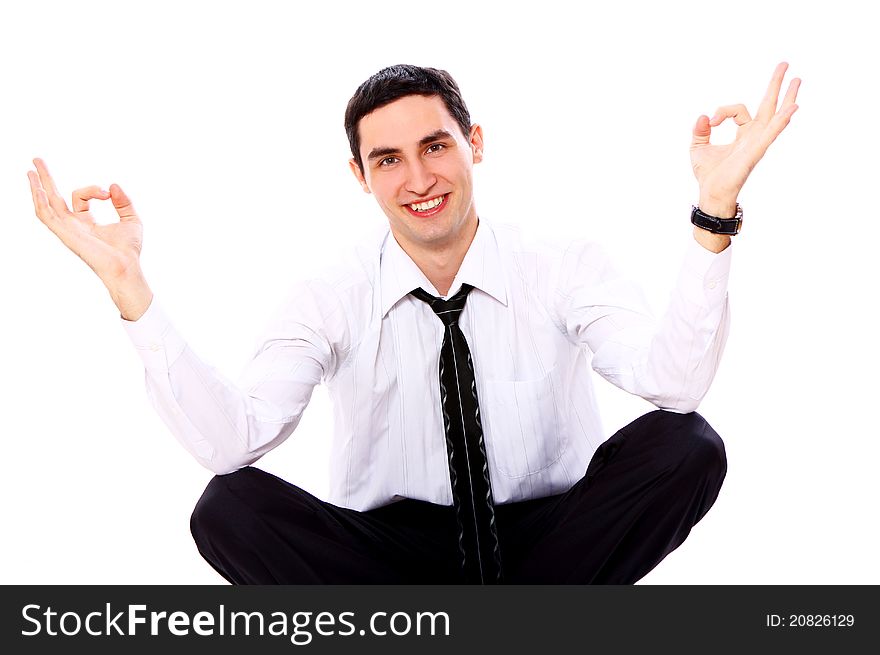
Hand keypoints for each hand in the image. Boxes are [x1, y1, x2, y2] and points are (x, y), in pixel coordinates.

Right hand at [28, 158, 143, 282]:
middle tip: (36, 160)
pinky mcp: (66, 234)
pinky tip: (38, 189)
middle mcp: (73, 225)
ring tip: (30, 170)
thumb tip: (113, 185)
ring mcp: (67, 230)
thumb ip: (123, 201)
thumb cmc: (128, 250)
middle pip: (53, 198)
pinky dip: (41, 202)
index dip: (93, 189)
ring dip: (37, 187)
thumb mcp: (131, 219)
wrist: (126, 266)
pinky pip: (48, 217)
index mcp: (86, 222)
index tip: (108, 193)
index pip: (80, 196)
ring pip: (46, 205)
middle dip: (45, 179)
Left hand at [690, 62, 800, 214]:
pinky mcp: (756, 152)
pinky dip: (781, 121)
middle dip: (776, 85)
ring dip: (787, 98)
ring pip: (776, 117)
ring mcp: (757, 143)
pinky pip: (771, 133)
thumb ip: (700, 130)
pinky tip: (792, 109)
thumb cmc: (708, 175)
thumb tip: (703, 116)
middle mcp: (754, 136)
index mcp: (744, 134)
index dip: (722, 111)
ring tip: (797, 79)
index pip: (739, 109)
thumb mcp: (698, 147)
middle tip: (785, 64)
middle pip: (769, 106)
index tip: (710, 121)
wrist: (711, 194)